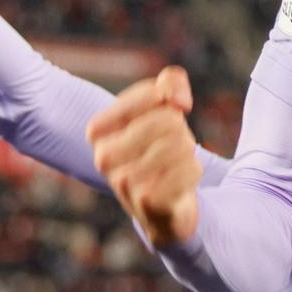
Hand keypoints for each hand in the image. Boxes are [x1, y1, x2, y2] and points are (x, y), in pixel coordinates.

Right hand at [88, 66, 201, 247]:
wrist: (159, 208)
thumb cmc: (157, 150)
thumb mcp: (159, 109)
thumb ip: (169, 83)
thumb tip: (177, 98)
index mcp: (98, 130)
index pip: (153, 93)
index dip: (173, 98)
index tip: (173, 111)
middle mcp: (103, 156)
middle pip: (169, 120)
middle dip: (180, 132)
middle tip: (171, 148)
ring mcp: (124, 181)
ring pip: (181, 145)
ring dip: (187, 154)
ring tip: (174, 166)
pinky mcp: (149, 201)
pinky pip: (189, 169)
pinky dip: (194, 172)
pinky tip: (180, 184)